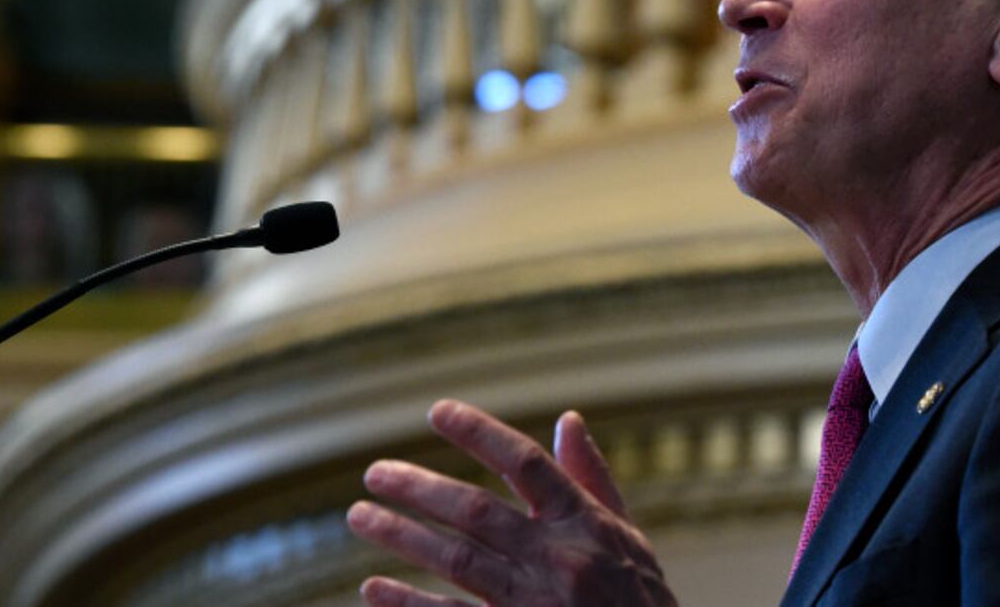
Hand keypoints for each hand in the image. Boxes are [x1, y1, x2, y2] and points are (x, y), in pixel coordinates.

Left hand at [347, 399, 676, 606]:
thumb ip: (592, 478)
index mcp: (586, 522)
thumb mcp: (628, 536)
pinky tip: (374, 588)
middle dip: (420, 488)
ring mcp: (535, 601)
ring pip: (456, 560)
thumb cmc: (639, 600)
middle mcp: (560, 557)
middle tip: (374, 472)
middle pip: (476, 511)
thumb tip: (568, 419)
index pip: (526, 463)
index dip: (480, 433)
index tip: (436, 412)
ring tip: (360, 515)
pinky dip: (409, 604)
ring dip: (402, 536)